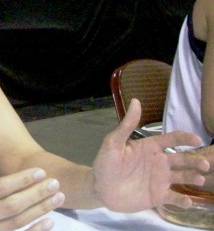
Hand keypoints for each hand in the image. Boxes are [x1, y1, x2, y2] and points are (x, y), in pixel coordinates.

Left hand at [92, 98, 209, 211]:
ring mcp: (160, 179)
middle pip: (183, 159)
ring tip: (199, 179)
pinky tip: (186, 201)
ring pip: (183, 177)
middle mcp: (159, 162)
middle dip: (196, 160)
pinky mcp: (158, 196)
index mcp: (150, 147)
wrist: (99, 189)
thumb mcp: (113, 142)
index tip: (197, 140)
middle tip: (205, 164)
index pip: (171, 139)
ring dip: (193, 177)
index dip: (185, 138)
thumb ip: (127, 125)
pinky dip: (182, 200)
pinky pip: (174, 198)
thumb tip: (136, 101)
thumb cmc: (105, 163)